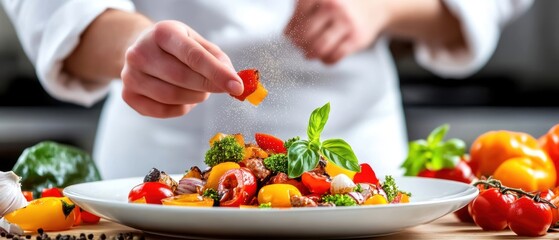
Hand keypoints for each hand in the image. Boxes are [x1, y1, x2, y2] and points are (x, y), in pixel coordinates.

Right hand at [121, 20, 242, 117]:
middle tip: (216, 87)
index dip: (217, 73)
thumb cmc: (176, 48)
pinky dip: (180, 109)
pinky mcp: (128, 95)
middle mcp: (140, 52)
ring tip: (199, 90)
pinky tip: (184, 99)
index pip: (194, 56)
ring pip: (171, 96)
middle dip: (206, 87)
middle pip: (182, 78)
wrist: (142, 49)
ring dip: (194, 98)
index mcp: (162, 32)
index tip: (237, 86)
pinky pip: (161, 111)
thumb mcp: (197, 43)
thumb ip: (218, 60)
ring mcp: (130, 74)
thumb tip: (235, 83)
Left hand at [284, 0, 387, 63]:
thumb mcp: (320, 0)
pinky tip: (324, 57)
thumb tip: (287, 32)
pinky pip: (335, 56)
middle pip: (306, 34)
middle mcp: (333, 6)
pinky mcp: (356, 38)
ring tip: (308, 54)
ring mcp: (346, 22)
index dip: (291, 29)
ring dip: (310, 54)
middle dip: (299, 43)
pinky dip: (326, 60)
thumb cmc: (340, 4)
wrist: (374, 4)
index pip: (298, 16)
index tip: (290, 35)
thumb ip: (301, 11)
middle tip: (299, 46)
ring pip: (319, 47)